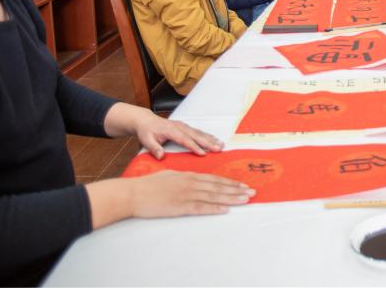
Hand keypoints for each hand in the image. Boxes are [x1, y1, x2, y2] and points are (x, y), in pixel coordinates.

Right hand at [129, 171, 253, 217]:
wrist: (133, 193)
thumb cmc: (148, 185)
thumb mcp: (169, 176)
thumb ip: (183, 178)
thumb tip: (193, 180)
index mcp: (188, 175)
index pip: (214, 179)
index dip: (229, 182)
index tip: (242, 185)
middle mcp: (190, 183)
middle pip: (218, 186)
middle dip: (237, 189)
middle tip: (252, 192)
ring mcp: (186, 194)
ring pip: (213, 196)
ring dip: (231, 198)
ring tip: (246, 199)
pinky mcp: (180, 206)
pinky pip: (201, 208)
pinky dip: (214, 209)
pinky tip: (225, 210)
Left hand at [133, 113, 223, 159]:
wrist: (146, 120)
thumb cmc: (146, 131)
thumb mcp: (146, 140)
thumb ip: (154, 148)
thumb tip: (161, 156)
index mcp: (171, 130)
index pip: (184, 140)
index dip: (194, 147)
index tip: (203, 154)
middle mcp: (180, 127)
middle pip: (196, 135)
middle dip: (208, 143)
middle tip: (218, 149)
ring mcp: (183, 126)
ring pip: (199, 133)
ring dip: (210, 139)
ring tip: (221, 144)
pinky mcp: (185, 127)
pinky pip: (198, 131)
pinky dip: (207, 136)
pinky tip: (214, 139)